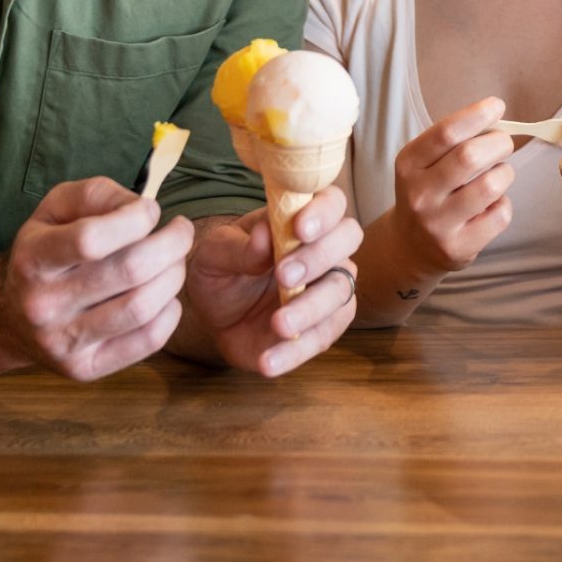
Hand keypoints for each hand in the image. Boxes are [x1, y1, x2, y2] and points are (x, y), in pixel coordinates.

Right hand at [0, 177, 194, 380]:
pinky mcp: (83, 369)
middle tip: (181, 232)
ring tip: (175, 261)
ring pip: (142, 307)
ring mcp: (61, 342)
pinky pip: (147, 341)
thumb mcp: (55, 209)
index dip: (136, 218)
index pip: (91, 238)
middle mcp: (42, 305)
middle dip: (172, 244)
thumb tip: (141, 207)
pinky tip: (164, 296)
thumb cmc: (46, 251)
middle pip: (129, 271)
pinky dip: (170, 313)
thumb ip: (97, 194)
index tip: (150, 210)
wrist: (8, 317)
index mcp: (32, 260)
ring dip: (174, 277)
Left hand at [182, 187, 362, 375]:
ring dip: (311, 308)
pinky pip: (322, 338)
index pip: (331, 201)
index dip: (323, 212)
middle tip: (284, 276)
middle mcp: (326, 250)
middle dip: (319, 257)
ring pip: (341, 293)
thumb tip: (263, 237)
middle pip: (348, 240)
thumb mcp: (213, 255)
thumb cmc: (221, 272)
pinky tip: (268, 360)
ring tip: (277, 323)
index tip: (300, 228)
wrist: (216, 317)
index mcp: (301, 219)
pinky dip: (295, 351)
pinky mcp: (324, 328)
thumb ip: (236, 247)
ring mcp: (330, 289)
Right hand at [384, 97, 518, 280]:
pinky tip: (491, 205)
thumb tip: (497, 119)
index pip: (446, 132)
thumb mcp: (425, 163)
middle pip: (470, 157)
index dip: (477, 115)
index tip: (497, 106)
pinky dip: (504, 204)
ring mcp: (437, 223)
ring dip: (505, 173)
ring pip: (491, 185)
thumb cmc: (428, 192)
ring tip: (498, 175)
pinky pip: (500, 214)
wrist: (409, 246)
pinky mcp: (458, 247)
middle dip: (499, 143)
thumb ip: (454, 142)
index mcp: (408, 164)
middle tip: (504, 144)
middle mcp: (419, 194)